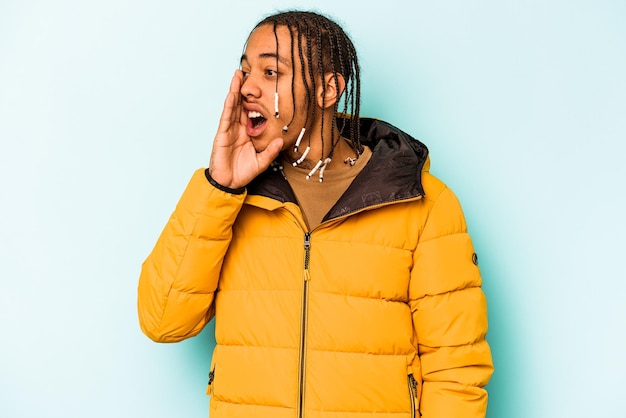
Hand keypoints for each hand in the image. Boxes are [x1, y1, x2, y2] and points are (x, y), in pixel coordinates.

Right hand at [208, 70, 283, 188]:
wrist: (229, 184)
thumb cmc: (243, 172)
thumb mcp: (262, 161)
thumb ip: (271, 151)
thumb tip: (281, 140)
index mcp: (246, 132)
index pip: (250, 111)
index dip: (253, 98)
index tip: (260, 84)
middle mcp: (237, 128)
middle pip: (240, 103)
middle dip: (242, 88)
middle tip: (246, 71)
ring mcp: (228, 130)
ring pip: (232, 106)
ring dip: (234, 90)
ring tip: (237, 75)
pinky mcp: (222, 135)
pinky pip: (226, 117)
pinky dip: (228, 105)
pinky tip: (231, 94)